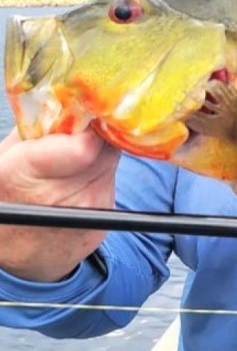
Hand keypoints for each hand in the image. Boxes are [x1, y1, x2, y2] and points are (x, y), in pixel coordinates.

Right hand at [0, 127, 120, 281]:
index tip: (85, 117)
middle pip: (104, 149)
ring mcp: (86, 212)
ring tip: (75, 161)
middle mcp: (59, 196)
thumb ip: (37, 124)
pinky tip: (80, 182)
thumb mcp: (7, 154)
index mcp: (25, 173)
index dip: (90, 126)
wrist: (16, 252)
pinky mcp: (105, 221)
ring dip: (101, 153)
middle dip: (98, 133)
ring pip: (112, 162)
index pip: (84, 147)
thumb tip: (69, 98)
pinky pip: (112, 182)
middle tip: (83, 132)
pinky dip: (102, 174)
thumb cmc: (9, 193)